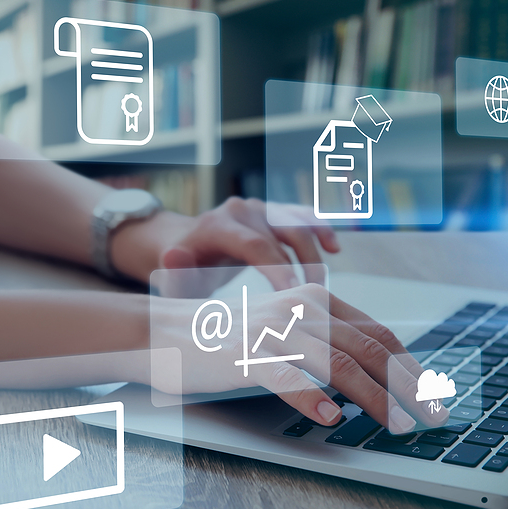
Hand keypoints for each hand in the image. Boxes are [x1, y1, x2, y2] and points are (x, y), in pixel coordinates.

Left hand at [110, 198, 339, 287]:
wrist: (186, 246)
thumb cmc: (183, 272)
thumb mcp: (174, 279)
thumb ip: (174, 274)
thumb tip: (174, 256)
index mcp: (217, 225)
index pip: (255, 246)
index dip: (279, 269)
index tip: (295, 295)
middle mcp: (240, 210)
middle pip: (281, 236)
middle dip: (302, 268)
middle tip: (316, 301)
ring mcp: (259, 207)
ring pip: (297, 225)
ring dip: (315, 254)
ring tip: (323, 286)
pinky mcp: (272, 211)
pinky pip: (301, 217)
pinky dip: (319, 230)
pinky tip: (333, 249)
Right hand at [148, 282, 448, 433]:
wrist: (168, 329)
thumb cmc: (231, 335)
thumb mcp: (284, 325)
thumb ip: (325, 338)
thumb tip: (374, 370)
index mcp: (314, 300)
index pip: (377, 332)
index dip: (411, 365)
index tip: (432, 392)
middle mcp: (300, 309)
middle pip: (368, 349)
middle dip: (408, 386)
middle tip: (432, 416)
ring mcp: (273, 331)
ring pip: (338, 364)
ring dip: (375, 399)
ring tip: (397, 425)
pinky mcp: (246, 355)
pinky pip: (287, 377)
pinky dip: (311, 398)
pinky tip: (330, 418)